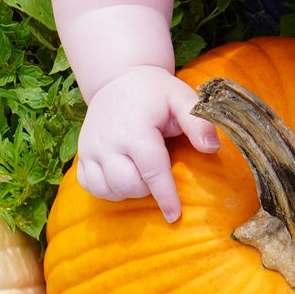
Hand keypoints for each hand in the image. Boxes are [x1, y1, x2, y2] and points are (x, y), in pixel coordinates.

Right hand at [75, 66, 221, 221]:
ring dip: (128, 190)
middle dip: (148, 188)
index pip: (152, 170)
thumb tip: (213, 148)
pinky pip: (91, 186)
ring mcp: (90, 149)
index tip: (175, 215)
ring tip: (141, 173)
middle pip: (129, 184)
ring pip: (109, 189)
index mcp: (135, 129)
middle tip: (158, 170)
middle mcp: (108, 141)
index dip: (165, 195)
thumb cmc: (155, 92)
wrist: (118, 78)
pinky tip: (122, 177)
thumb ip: (198, 122)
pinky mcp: (81, 155)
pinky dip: (108, 189)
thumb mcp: (181, 98)